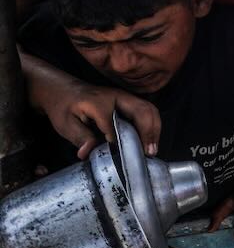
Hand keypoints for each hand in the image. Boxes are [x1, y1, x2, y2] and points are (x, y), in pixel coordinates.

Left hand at [34, 79, 160, 159]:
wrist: (63, 90)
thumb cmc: (63, 106)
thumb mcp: (65, 124)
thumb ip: (80, 137)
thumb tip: (88, 153)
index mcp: (99, 103)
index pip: (116, 125)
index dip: (119, 143)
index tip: (119, 157)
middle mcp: (117, 96)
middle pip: (143, 111)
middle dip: (149, 132)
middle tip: (149, 152)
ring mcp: (125, 97)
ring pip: (149, 110)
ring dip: (154, 128)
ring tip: (152, 148)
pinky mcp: (128, 101)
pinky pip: (147, 110)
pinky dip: (152, 125)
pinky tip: (149, 139)